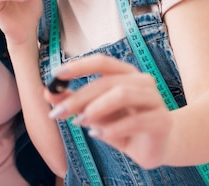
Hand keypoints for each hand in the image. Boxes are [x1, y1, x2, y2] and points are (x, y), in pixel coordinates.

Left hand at [45, 54, 172, 168]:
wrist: (155, 147)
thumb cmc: (121, 125)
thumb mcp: (93, 113)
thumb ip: (73, 101)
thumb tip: (46, 93)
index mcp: (125, 73)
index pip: (102, 61)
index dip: (79, 66)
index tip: (57, 75)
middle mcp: (142, 81)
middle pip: (106, 82)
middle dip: (78, 97)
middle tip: (58, 112)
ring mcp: (155, 99)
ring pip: (122, 95)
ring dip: (96, 108)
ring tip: (80, 122)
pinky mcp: (162, 121)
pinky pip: (136, 121)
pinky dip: (113, 128)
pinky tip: (98, 135)